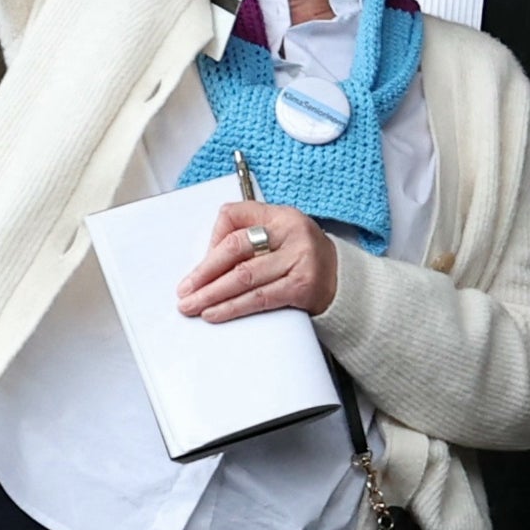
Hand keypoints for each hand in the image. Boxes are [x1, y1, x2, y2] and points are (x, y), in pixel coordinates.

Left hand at [180, 203, 339, 320]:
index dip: (211, 242)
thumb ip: (246, 236)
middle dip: (204, 273)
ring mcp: (300, 260)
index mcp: (282, 215)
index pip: (234, 218)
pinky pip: (259, 299)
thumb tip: (206, 264)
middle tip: (185, 291)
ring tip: (193, 306)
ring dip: (213, 295)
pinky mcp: (302, 288)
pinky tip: (216, 313)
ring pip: (244, 278)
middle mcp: (292, 233)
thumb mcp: (280, 234)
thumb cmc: (304, 259)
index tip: (197, 267)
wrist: (345, 282)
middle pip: (235, 250)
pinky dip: (233, 308)